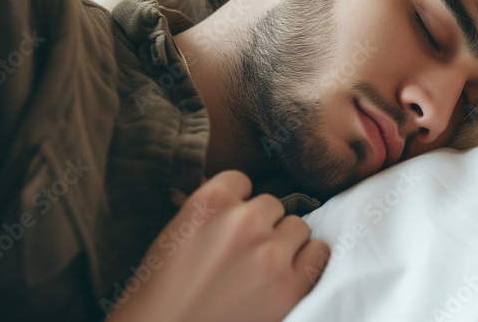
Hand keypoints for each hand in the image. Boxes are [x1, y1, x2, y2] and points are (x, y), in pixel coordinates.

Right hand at [108, 170, 329, 321]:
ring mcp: (270, 253)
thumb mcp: (172, 237)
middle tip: (243, 255)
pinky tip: (288, 277)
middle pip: (273, 205)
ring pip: (298, 226)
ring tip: (262, 269)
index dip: (237, 205)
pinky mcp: (291, 286)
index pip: (242, 181)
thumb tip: (233, 195)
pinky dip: (307, 263)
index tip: (230, 225)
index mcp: (209, 202)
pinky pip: (319, 253)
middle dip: (261, 226)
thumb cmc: (159, 295)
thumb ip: (207, 212)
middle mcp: (243, 221)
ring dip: (284, 244)